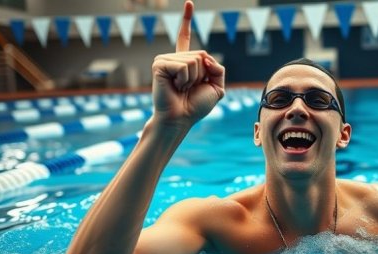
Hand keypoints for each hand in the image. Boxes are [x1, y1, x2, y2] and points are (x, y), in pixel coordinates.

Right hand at [151, 0, 224, 128]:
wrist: (180, 119)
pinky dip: (185, 79)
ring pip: (194, 60)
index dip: (187, 19)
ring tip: (181, 89)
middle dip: (203, 75)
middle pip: (201, 55)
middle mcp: (173, 58)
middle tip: (188, 89)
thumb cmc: (195, 106)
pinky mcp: (159, 65)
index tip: (189, 2)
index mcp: (184, 61)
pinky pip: (184, 66)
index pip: (185, 37)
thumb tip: (205, 56)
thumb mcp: (217, 87)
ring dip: (193, 79)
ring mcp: (165, 60)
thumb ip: (218, 69)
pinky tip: (175, 86)